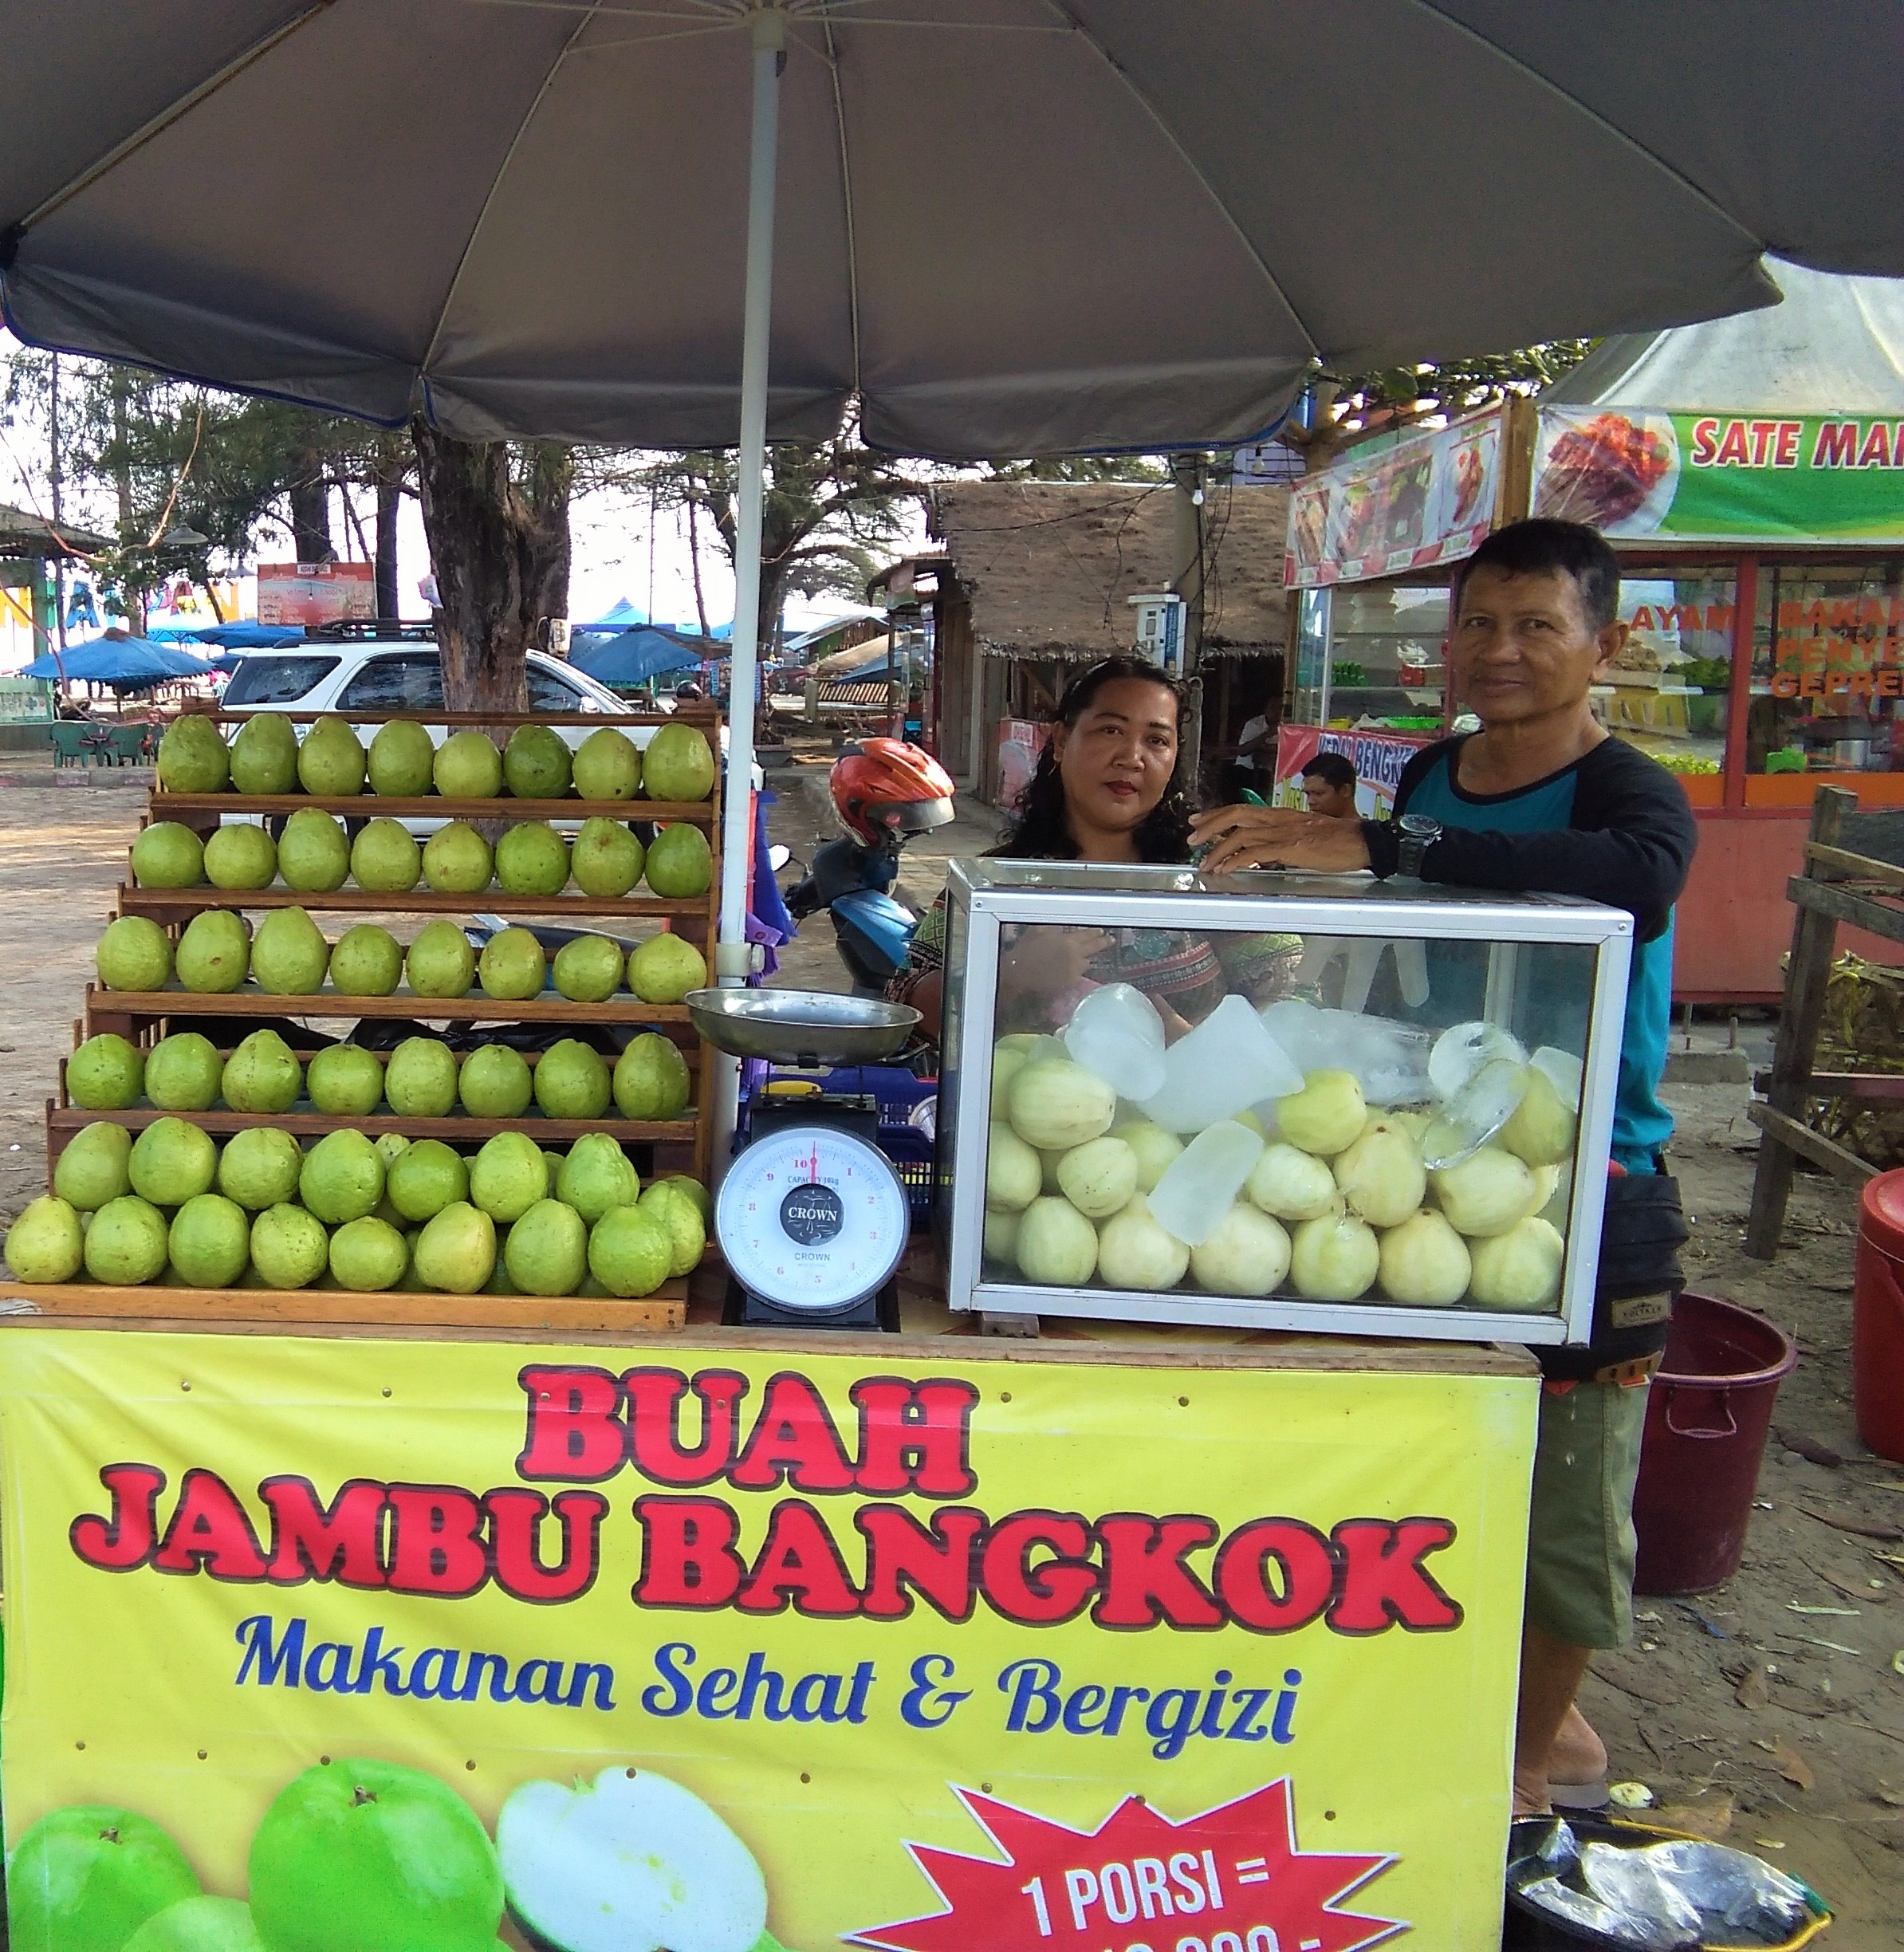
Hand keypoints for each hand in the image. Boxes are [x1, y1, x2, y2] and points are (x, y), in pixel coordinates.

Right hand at [998, 926, 1112, 1001]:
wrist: (1019, 973)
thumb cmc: (1026, 950)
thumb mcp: (1039, 931)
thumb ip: (1055, 929)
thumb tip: (1063, 929)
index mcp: (1068, 941)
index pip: (1087, 935)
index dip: (1095, 933)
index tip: (1102, 931)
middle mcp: (1075, 955)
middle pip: (1094, 948)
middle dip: (1103, 943)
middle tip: (1110, 940)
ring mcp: (1074, 971)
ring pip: (1086, 964)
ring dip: (1084, 960)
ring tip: (1080, 959)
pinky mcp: (1070, 983)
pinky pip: (1077, 976)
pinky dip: (1074, 972)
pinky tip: (1067, 972)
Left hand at [1189, 804, 1371, 873]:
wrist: (1362, 841)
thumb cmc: (1339, 841)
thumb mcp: (1304, 836)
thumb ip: (1282, 842)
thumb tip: (1262, 854)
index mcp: (1282, 815)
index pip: (1243, 809)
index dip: (1217, 814)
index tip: (1198, 820)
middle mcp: (1279, 818)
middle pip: (1236, 814)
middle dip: (1209, 825)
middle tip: (1191, 838)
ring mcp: (1284, 831)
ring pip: (1241, 833)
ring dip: (1218, 848)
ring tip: (1205, 862)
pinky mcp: (1291, 847)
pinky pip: (1256, 851)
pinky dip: (1236, 859)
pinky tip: (1226, 868)